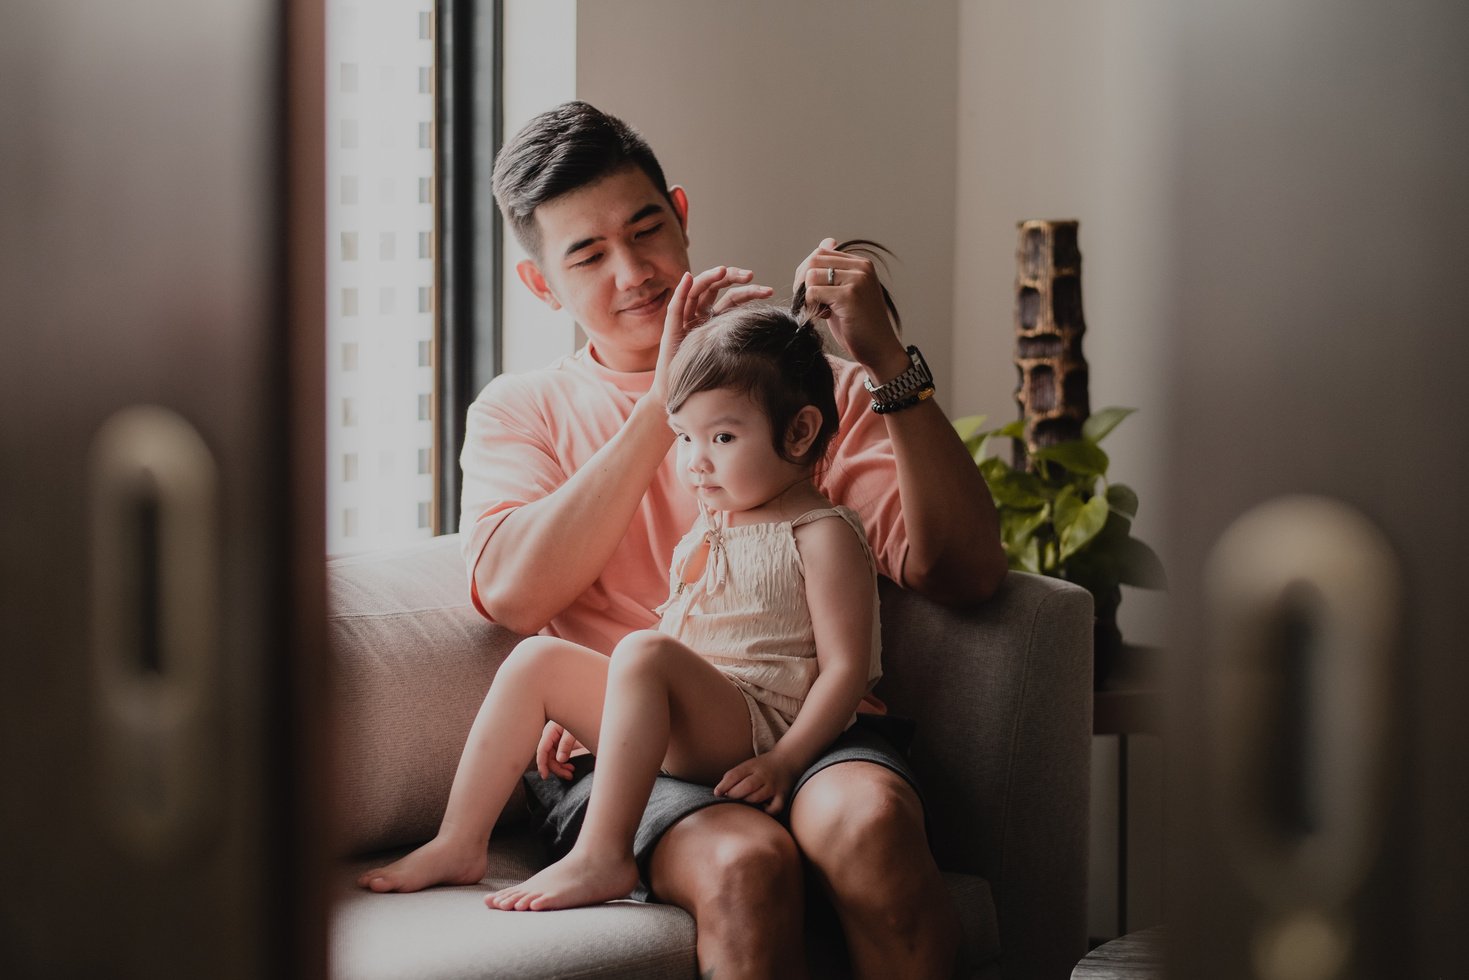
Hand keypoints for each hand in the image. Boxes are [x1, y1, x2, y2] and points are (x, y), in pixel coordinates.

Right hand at [536, 721, 581, 780]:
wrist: (586, 712)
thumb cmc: (579, 717)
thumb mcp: (573, 731)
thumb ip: (566, 744)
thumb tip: (560, 759)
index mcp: (550, 732)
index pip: (542, 750)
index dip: (542, 764)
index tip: (545, 776)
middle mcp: (550, 737)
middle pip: (548, 757)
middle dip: (557, 768)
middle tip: (569, 775)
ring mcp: (554, 740)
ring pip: (553, 759)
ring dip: (560, 767)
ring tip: (571, 772)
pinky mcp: (560, 743)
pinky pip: (557, 756)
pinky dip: (563, 763)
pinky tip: (569, 767)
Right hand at [651, 266, 772, 401]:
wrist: (679, 395)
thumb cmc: (708, 381)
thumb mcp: (733, 359)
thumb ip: (746, 345)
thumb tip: (776, 337)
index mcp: (715, 320)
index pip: (731, 297)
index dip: (748, 290)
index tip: (768, 291)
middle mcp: (700, 315)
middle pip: (716, 287)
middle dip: (733, 277)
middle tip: (750, 275)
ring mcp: (685, 320)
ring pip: (697, 290)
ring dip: (710, 277)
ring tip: (723, 270)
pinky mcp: (671, 329)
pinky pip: (676, 307)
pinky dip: (680, 291)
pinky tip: (687, 278)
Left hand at [714, 753, 799, 815]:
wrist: (787, 760)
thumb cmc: (761, 767)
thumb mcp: (747, 765)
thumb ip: (733, 776)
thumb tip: (718, 792)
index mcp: (752, 766)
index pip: (735, 775)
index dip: (724, 785)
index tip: (717, 793)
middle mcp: (764, 775)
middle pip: (746, 786)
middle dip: (735, 795)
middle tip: (730, 799)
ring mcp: (774, 785)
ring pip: (757, 798)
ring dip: (747, 802)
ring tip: (744, 802)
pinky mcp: (783, 795)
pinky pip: (774, 808)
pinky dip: (767, 811)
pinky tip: (762, 808)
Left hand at [793, 238, 909, 382]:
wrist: (879, 349)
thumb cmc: (859, 325)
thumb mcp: (844, 293)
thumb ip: (833, 272)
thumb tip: (825, 242)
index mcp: (861, 264)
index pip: (821, 253)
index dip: (807, 273)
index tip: (811, 293)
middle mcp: (861, 267)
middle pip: (813, 260)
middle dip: (803, 282)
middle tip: (810, 302)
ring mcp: (856, 280)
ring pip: (811, 275)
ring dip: (807, 296)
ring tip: (821, 310)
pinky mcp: (849, 295)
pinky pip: (813, 292)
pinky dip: (811, 306)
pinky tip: (825, 316)